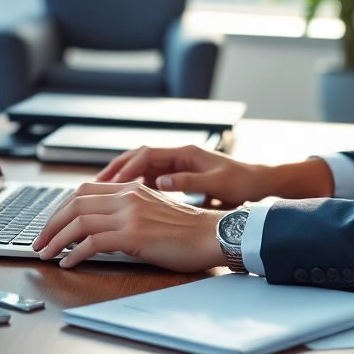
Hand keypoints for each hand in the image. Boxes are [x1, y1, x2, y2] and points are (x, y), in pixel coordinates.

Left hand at [31, 181, 224, 271]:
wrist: (211, 234)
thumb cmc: (186, 229)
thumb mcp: (152, 208)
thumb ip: (127, 209)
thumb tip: (100, 224)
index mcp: (130, 188)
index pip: (83, 190)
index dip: (61, 207)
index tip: (51, 225)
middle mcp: (127, 196)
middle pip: (74, 203)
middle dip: (51, 224)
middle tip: (40, 242)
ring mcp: (130, 214)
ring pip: (79, 221)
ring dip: (57, 240)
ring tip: (47, 254)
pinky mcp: (134, 234)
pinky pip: (93, 242)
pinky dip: (75, 253)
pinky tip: (69, 263)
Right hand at [96, 145, 272, 205]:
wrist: (258, 182)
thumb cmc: (241, 182)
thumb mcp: (216, 184)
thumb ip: (188, 183)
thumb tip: (159, 183)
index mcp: (185, 153)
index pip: (146, 155)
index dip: (127, 168)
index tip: (112, 183)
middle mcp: (177, 155)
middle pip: (137, 158)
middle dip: (115, 170)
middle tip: (96, 185)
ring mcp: (176, 165)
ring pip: (140, 168)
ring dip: (121, 178)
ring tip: (101, 193)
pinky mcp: (178, 176)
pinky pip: (148, 178)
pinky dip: (133, 186)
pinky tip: (121, 201)